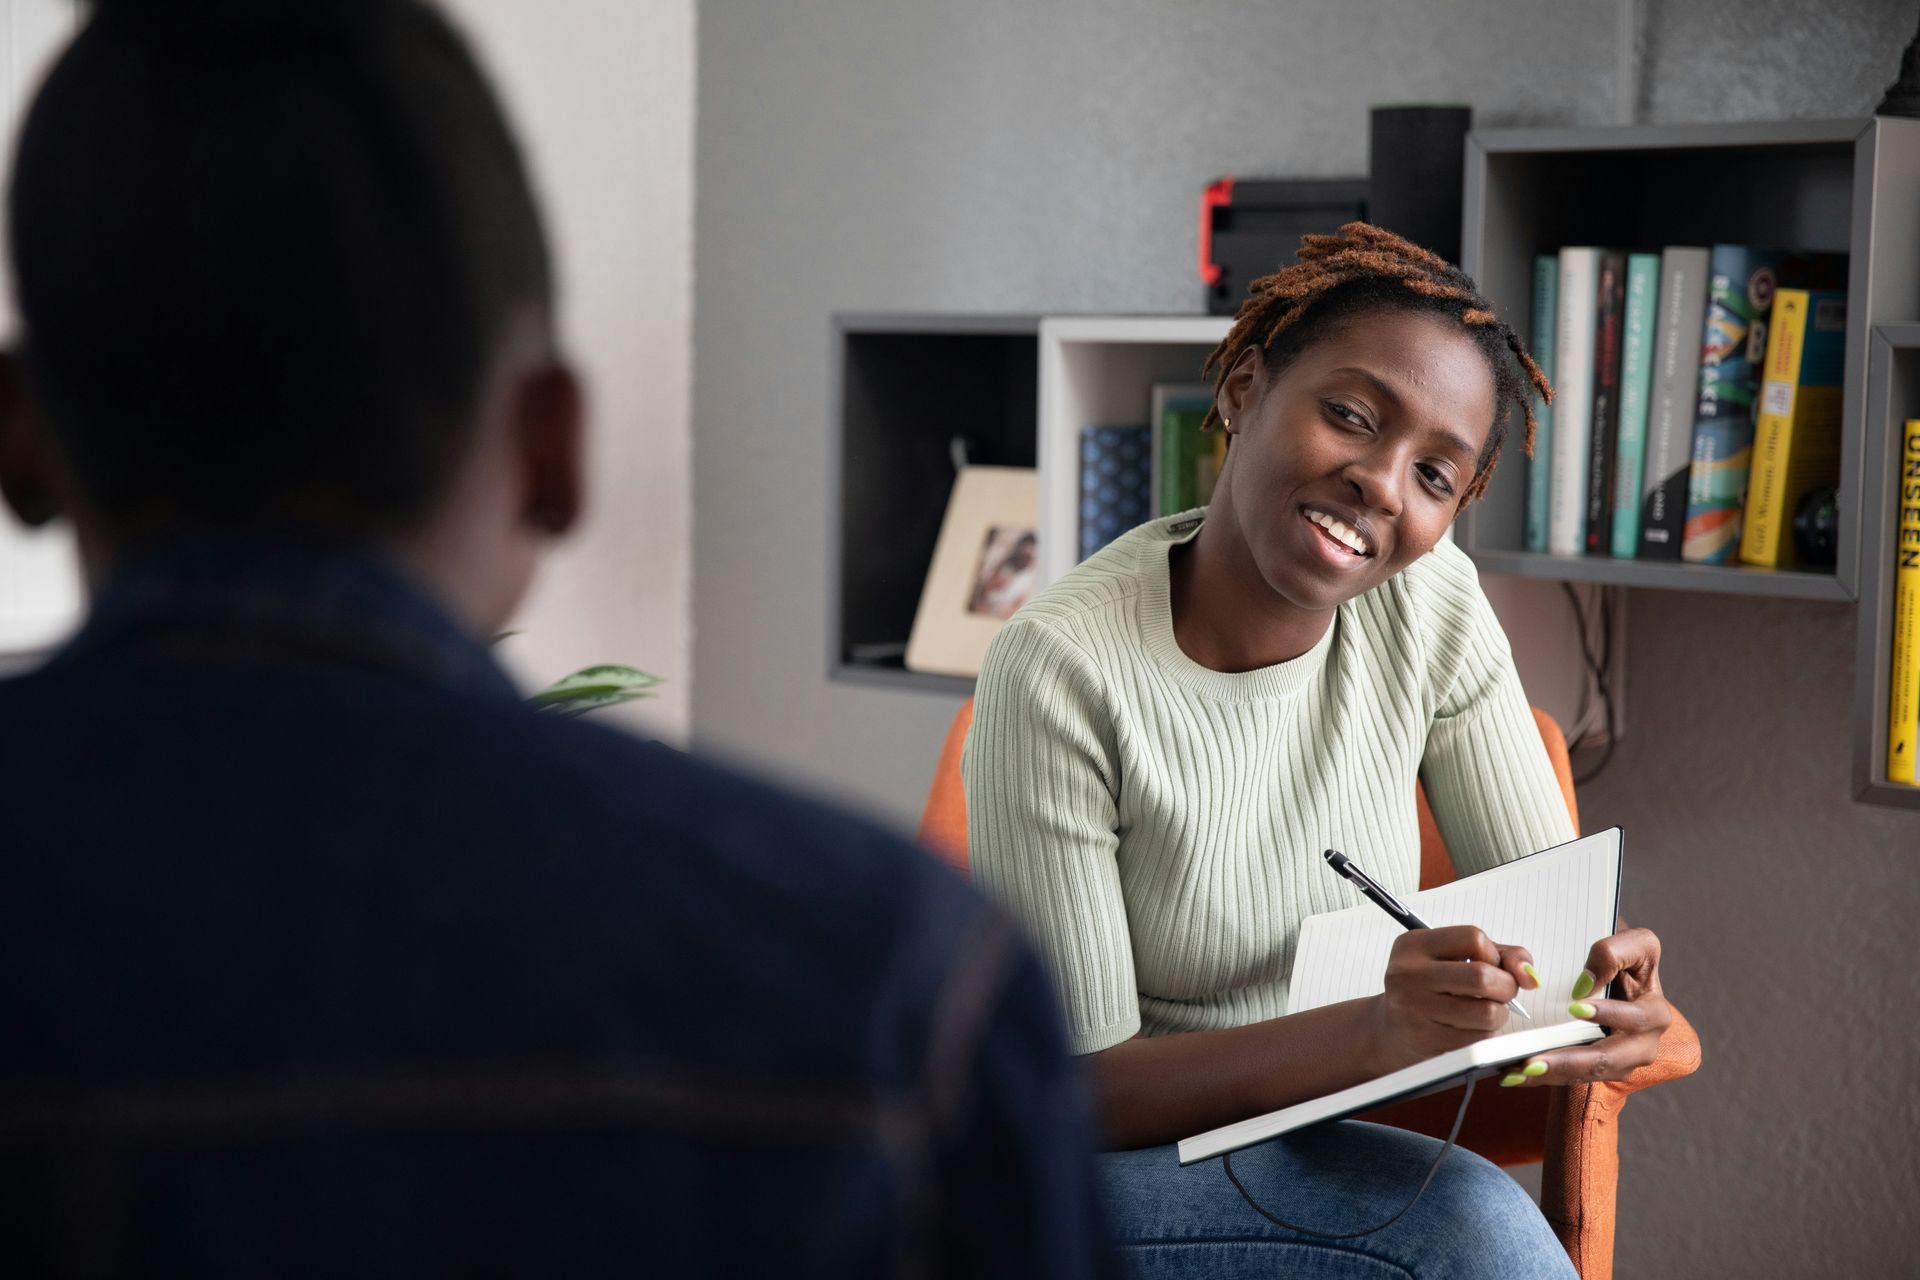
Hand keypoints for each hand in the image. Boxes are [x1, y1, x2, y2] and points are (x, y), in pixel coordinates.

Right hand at [1366, 925, 1538, 1072]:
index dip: (1493, 954)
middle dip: (1505, 988)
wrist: (1390, 1030)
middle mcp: (1408, 974)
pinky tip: (1469, 1030)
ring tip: (1482, 1012)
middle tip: (1500, 993)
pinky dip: (1485, 1036)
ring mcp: (1414, 1010)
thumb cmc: (1431, 989)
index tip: (1489, 965)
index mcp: (1413, 945)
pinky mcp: (1426, 1042)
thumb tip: (1531, 976)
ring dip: (1497, 1015)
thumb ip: (1502, 956)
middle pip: (1482, 977)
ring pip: (1487, 1013)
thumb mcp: (1455, 959)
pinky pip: (1478, 1040)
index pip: (1473, 938)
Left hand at [1501, 924, 1670, 1087]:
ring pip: (1588, 1072)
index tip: (1575, 1007)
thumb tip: (1585, 984)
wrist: (1619, 980)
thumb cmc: (1624, 959)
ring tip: (1520, 1072)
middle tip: (1534, 1061)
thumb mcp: (1632, 944)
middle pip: (1608, 1057)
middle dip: (1570, 1060)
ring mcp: (1625, 1060)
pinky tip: (1517, 1075)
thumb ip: (1614, 952)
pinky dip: (1546, 1077)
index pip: (1635, 1015)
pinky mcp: (1604, 1069)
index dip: (1608, 1013)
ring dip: (1552, 1074)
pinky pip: (1575, 1077)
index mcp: (1654, 1010)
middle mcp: (1645, 1042)